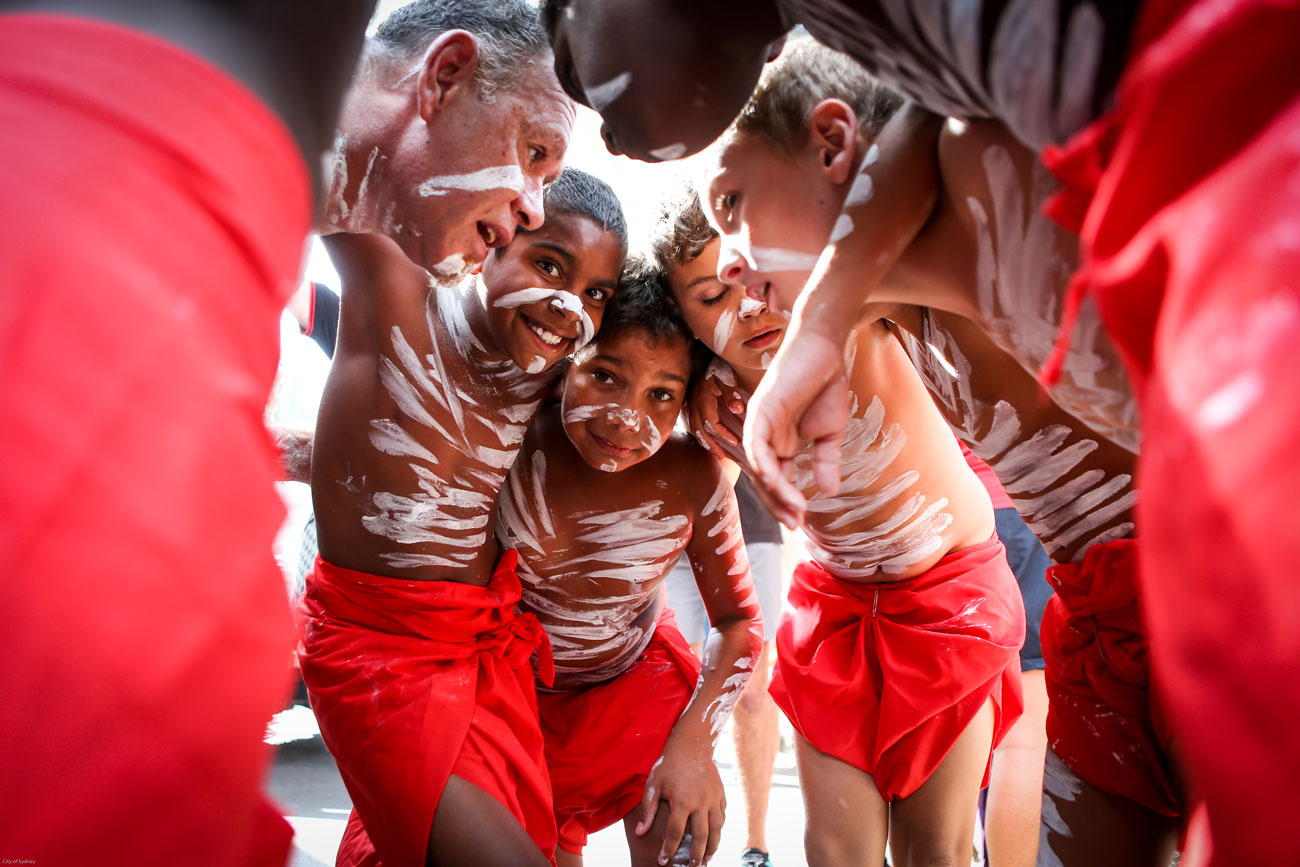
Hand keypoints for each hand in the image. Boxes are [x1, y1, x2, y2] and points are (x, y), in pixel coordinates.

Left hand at [634, 738, 725, 865]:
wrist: (691, 745)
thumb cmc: (668, 765)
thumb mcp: (654, 784)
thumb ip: (648, 810)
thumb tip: (640, 832)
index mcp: (682, 801)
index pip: (675, 833)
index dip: (668, 849)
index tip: (663, 860)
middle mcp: (701, 802)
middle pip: (700, 836)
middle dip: (696, 855)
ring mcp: (714, 798)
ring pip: (716, 829)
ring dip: (712, 846)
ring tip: (706, 858)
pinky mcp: (721, 794)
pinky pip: (722, 816)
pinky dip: (719, 829)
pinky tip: (713, 837)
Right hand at [686, 361, 746, 461]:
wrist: (698, 355)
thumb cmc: (715, 366)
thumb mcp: (725, 377)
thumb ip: (731, 393)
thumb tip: (738, 410)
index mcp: (703, 401)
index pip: (712, 424)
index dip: (723, 435)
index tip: (735, 442)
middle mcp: (694, 406)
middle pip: (701, 432)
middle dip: (712, 446)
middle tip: (723, 458)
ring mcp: (689, 405)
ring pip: (695, 430)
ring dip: (705, 443)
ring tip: (715, 454)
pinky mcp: (689, 404)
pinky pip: (692, 424)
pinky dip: (699, 435)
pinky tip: (706, 440)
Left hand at [744, 327, 850, 527]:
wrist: (826, 347)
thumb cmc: (825, 384)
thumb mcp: (829, 431)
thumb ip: (826, 460)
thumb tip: (829, 491)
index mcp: (779, 442)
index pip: (776, 480)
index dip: (785, 502)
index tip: (800, 523)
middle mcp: (765, 435)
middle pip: (764, 479)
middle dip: (778, 503)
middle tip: (795, 524)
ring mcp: (760, 422)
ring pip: (759, 465)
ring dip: (775, 490)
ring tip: (793, 510)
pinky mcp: (761, 408)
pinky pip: (757, 442)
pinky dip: (764, 463)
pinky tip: (776, 482)